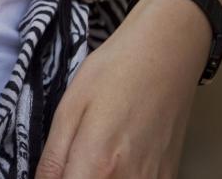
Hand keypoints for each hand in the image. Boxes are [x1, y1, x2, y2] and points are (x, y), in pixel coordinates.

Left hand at [36, 0, 210, 178]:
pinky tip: (113, 159)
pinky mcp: (169, 178)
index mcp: (97, 166)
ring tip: (88, 156)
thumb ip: (53, 160)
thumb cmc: (113, 74)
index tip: (52, 169)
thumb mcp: (67, 111)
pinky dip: (118, 177)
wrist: (165, 54)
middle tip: (68, 160)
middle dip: (74, 176)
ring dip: (95, 177)